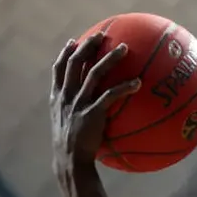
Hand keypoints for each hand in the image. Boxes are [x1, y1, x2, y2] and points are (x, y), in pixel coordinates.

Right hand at [50, 35, 139, 177]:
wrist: (69, 162)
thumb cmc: (73, 147)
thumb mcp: (68, 126)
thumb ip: (76, 113)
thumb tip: (93, 109)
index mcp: (57, 98)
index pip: (58, 69)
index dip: (65, 53)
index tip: (73, 41)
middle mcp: (66, 96)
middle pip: (75, 63)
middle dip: (88, 46)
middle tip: (102, 34)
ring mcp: (78, 104)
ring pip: (93, 73)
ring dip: (110, 58)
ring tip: (125, 48)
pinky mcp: (91, 114)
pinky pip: (110, 95)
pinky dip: (124, 87)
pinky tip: (138, 83)